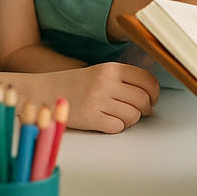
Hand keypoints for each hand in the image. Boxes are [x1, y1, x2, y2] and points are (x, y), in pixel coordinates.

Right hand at [41, 63, 161, 133]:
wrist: (42, 93)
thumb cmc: (74, 85)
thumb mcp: (99, 72)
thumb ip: (123, 80)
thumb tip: (150, 100)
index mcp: (110, 68)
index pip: (147, 80)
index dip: (154, 93)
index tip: (152, 99)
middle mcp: (105, 82)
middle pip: (142, 99)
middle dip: (145, 108)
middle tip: (140, 111)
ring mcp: (97, 100)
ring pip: (132, 115)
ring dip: (131, 119)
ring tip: (121, 116)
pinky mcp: (90, 118)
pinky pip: (118, 127)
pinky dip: (117, 127)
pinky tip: (109, 122)